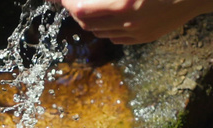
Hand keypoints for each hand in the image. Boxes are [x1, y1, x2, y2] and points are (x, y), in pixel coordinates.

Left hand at [58, 0, 212, 44]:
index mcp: (123, 5)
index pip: (80, 9)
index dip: (67, 2)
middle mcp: (128, 23)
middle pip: (87, 23)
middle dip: (75, 10)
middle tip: (71, 0)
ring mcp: (137, 33)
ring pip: (100, 32)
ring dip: (89, 20)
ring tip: (88, 6)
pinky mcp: (145, 38)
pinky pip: (116, 38)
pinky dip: (105, 28)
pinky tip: (108, 17)